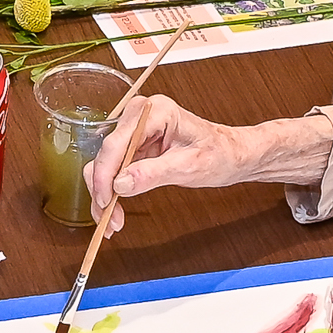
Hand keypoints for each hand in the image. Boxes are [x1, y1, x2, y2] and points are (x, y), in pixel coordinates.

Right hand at [88, 98, 254, 223]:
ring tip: (113, 221)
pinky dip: (111, 192)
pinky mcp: (133, 146)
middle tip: (109, 219)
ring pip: (104, 165)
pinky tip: (114, 211)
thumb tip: (120, 184)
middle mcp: (140, 116)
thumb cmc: (218, 153)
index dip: (105, 175)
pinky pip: (113, 170)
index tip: (105, 201)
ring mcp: (134, 131)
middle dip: (103, 189)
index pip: (117, 143)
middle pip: (105, 154)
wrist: (230, 155)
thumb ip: (154, 173)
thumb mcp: (189, 166)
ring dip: (104, 195)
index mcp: (156, 111)